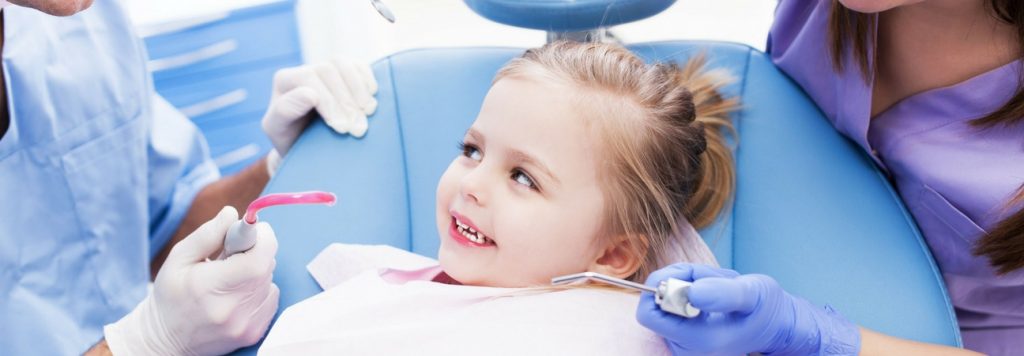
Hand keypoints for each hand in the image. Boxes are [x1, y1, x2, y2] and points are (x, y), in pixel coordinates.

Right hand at [104, 207, 279, 355]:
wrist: (166, 340)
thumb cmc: (171, 296)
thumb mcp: (179, 258)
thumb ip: (208, 234)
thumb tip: (232, 214)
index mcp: (210, 287)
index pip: (258, 259)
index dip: (262, 238)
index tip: (251, 231)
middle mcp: (232, 310)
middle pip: (266, 267)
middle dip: (255, 252)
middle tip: (231, 256)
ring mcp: (245, 325)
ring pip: (270, 281)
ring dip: (256, 272)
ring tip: (230, 279)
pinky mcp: (254, 333)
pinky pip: (271, 298)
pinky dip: (259, 290)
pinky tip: (236, 295)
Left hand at [262, 59, 377, 156]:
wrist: (304, 145)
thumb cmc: (290, 138)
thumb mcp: (279, 130)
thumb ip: (286, 111)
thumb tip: (310, 94)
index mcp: (285, 80)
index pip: (308, 80)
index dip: (328, 102)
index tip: (341, 128)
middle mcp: (306, 70)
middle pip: (328, 71)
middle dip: (346, 101)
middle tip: (357, 129)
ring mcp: (326, 68)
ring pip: (343, 65)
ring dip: (358, 89)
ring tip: (368, 112)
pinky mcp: (345, 72)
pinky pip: (358, 66)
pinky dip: (367, 79)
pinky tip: (372, 97)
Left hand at [635, 263, 860, 355]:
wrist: (776, 326)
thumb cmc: (766, 309)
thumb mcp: (752, 294)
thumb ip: (723, 294)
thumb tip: (691, 291)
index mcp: (697, 340)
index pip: (649, 314)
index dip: (663, 286)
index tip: (690, 274)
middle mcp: (685, 348)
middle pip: (656, 305)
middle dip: (677, 281)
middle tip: (706, 276)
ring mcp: (683, 344)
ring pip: (664, 302)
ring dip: (685, 284)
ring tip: (715, 285)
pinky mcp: (684, 337)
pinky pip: (672, 306)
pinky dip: (687, 292)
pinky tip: (711, 294)